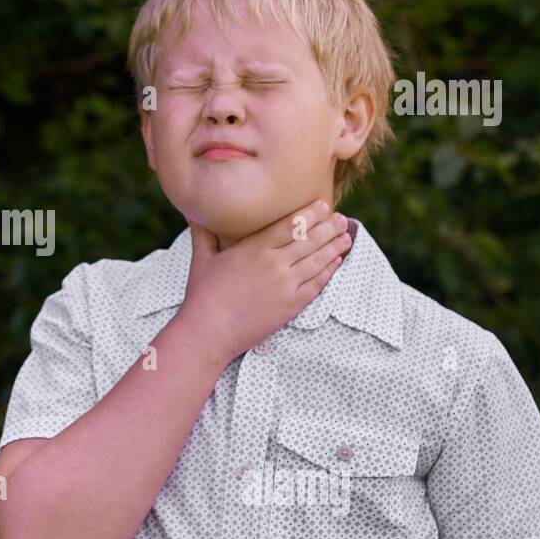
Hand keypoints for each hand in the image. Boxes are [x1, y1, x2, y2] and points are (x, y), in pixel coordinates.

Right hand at [175, 200, 350, 363]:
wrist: (209, 333)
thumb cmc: (202, 296)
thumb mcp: (201, 259)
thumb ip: (203, 233)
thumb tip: (193, 212)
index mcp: (254, 248)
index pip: (290, 225)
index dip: (309, 214)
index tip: (322, 205)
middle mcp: (274, 264)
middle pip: (309, 240)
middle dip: (328, 227)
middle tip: (340, 218)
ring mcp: (285, 286)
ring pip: (317, 260)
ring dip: (334, 246)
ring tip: (346, 236)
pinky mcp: (291, 306)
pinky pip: (317, 284)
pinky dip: (329, 271)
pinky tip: (336, 262)